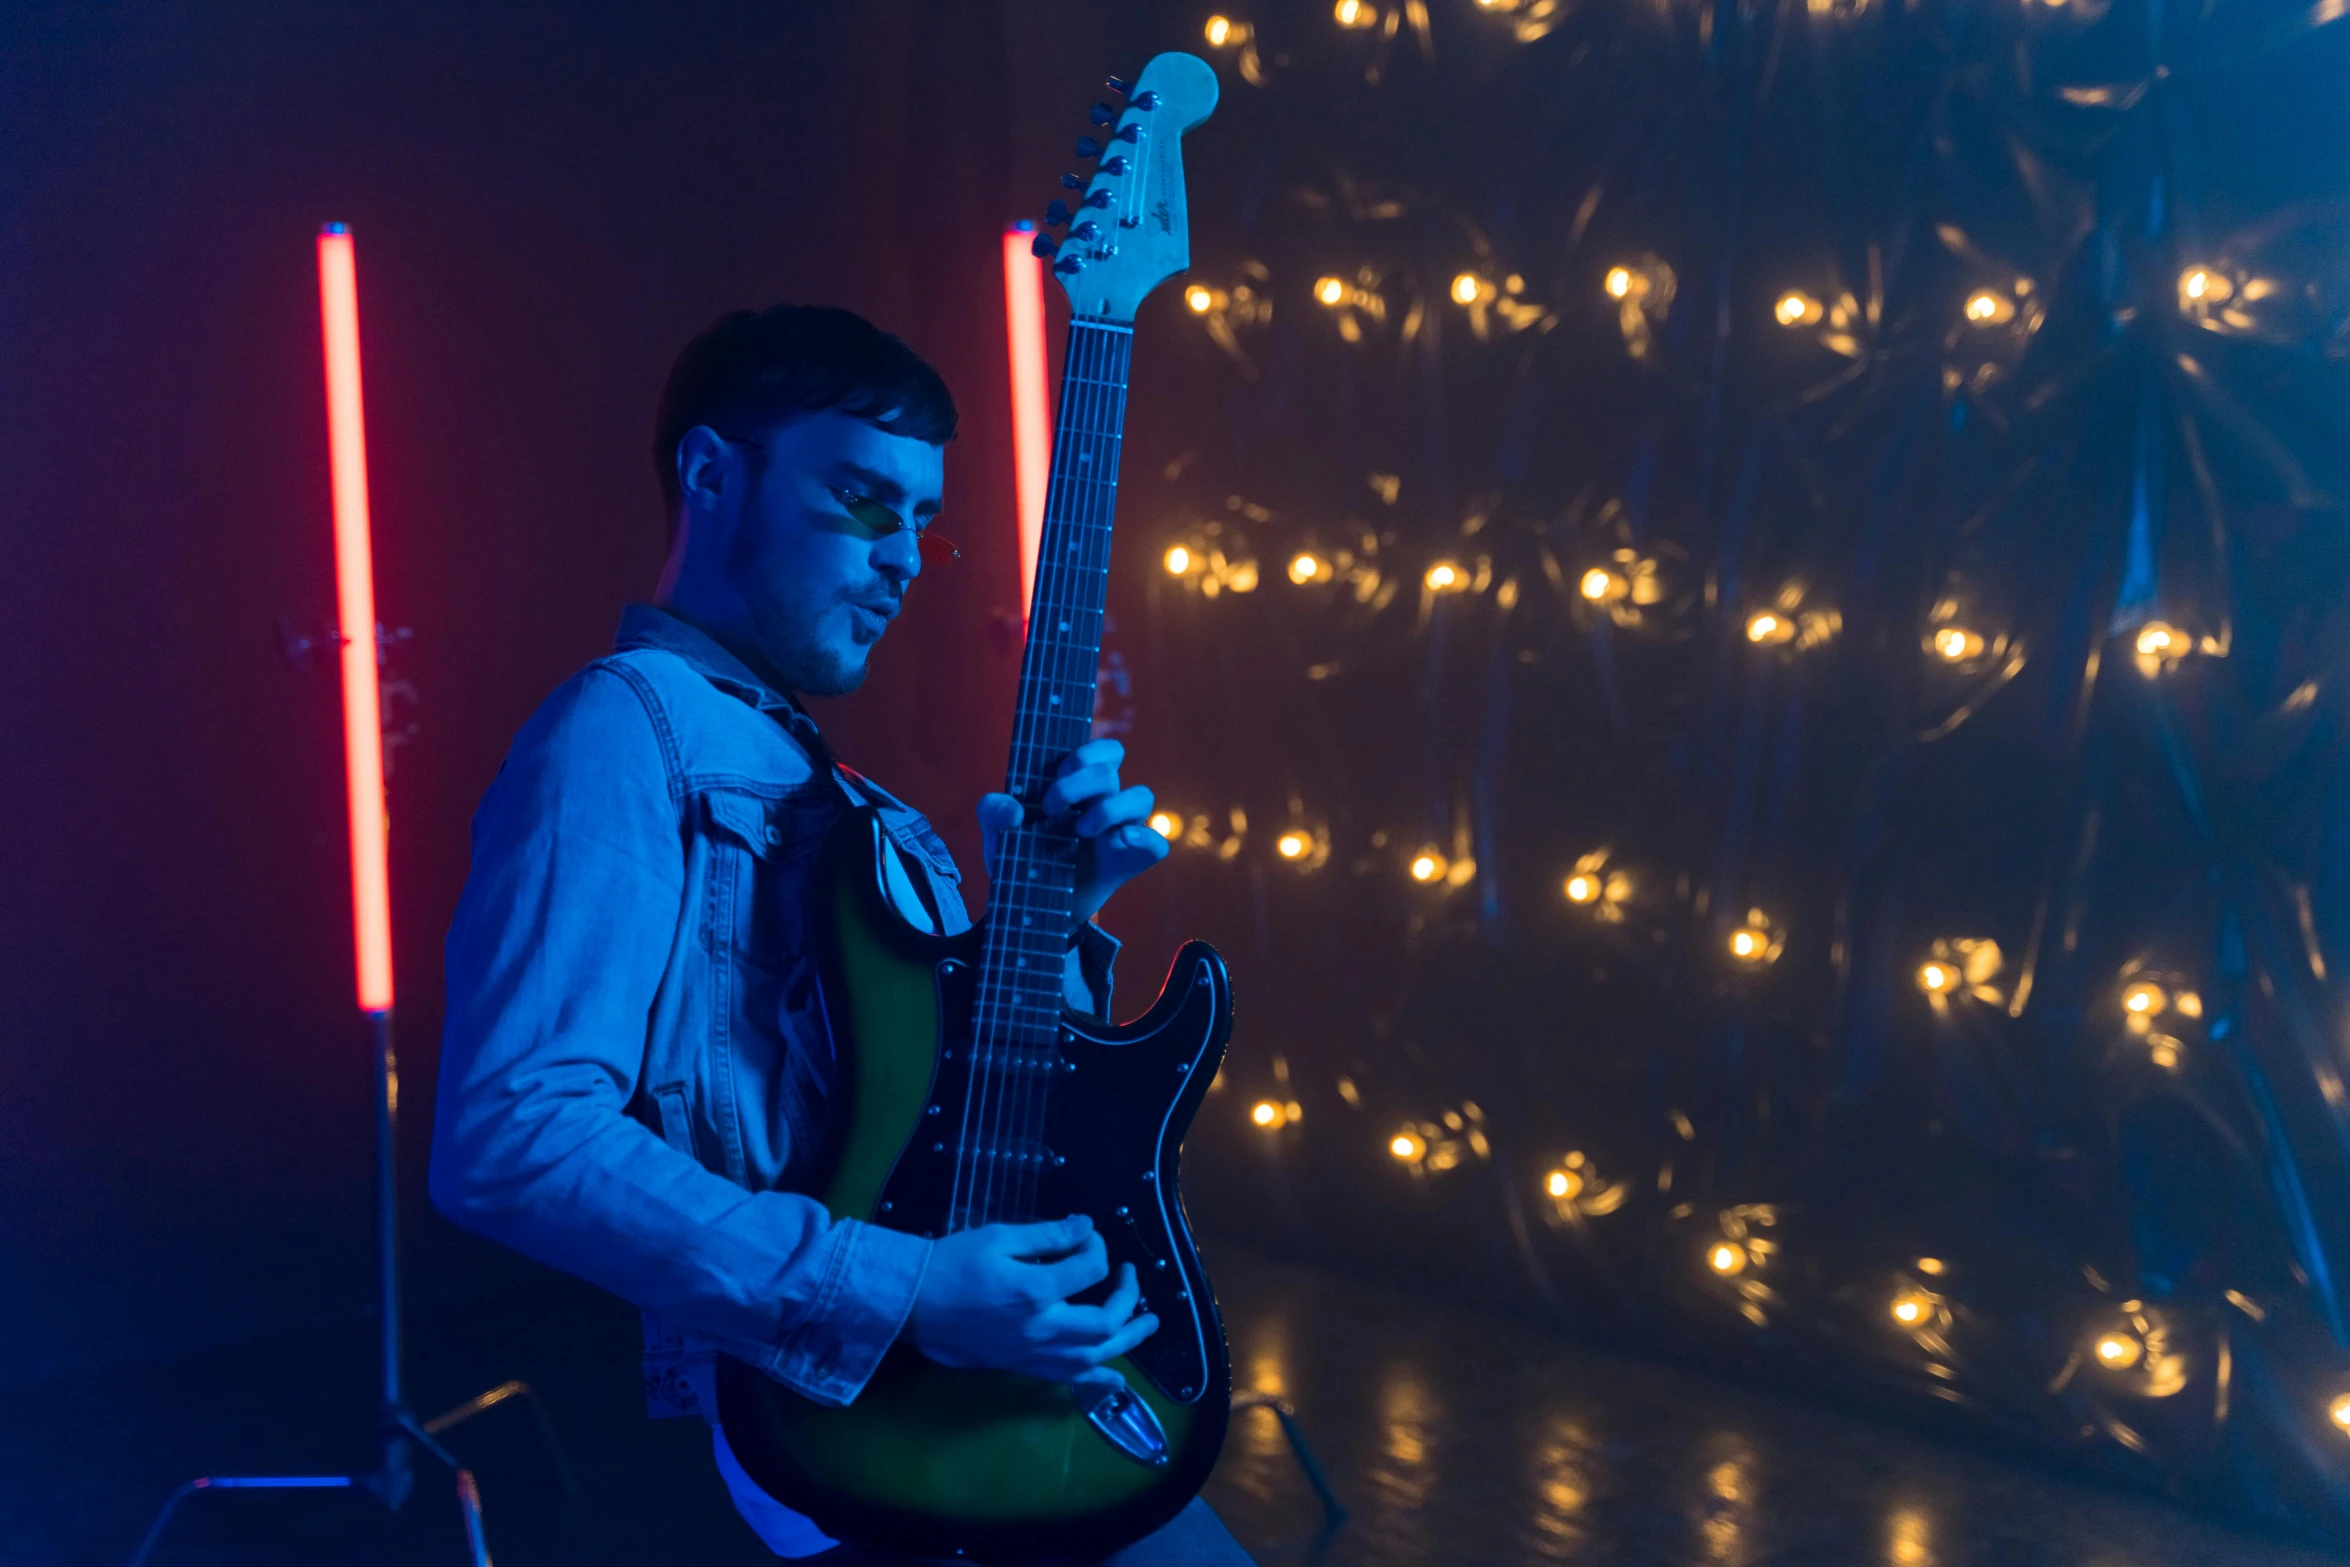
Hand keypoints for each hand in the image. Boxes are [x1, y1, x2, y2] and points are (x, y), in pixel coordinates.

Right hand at [903, 1215, 1158, 1390]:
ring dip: (1126, 1341)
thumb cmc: (951, 1263)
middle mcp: (1040, 1327)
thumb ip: (1047, 1235)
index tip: (1088, 1236)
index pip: (1090, 1268)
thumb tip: (1086, 1227)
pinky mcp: (1020, 1366)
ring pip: (1093, 1357)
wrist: (910, 1303)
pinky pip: (1066, 1378)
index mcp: (1035, 1290)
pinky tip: (1115, 1379)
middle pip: (1104, 1322)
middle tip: (1130, 1279)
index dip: (1097, 1248)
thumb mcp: (998, 1237)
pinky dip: (1096, 1380)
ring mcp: (1032, 1352)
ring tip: (1147, 1325)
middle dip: (1127, 1299)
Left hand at [978, 739, 1168, 929]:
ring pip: (1141, 797)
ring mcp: (1120, 832)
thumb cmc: (1021, 859)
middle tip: (1051, 809)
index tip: (1056, 775)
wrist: (1028, 908)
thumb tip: (1014, 810)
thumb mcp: (997, 834)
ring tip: (1079, 832)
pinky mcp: (1128, 862)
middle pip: (1111, 772)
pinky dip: (1144, 839)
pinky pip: (1157, 845)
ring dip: (1108, 810)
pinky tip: (1119, 842)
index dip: (1085, 755)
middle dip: (1076, 785)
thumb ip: (992, 811)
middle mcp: (1105, 802)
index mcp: (1080, 787)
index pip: (1105, 751)